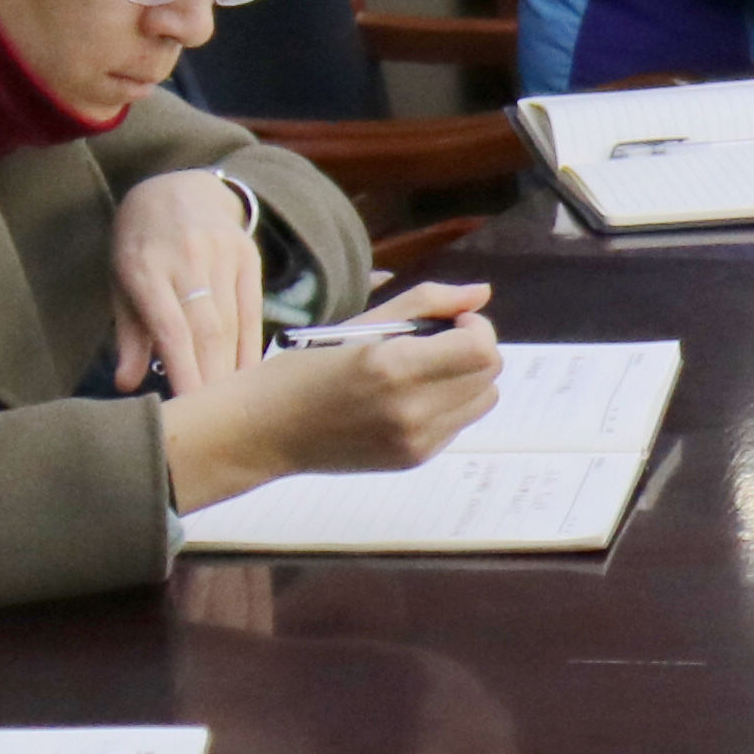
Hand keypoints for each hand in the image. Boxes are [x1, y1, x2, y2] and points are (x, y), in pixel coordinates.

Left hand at [107, 169, 275, 394]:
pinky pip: (252, 310)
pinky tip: (249, 374)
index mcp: (146, 268)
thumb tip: (127, 384)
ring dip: (233, 368)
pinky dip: (250, 345)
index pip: (171, 329)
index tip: (189, 407)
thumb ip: (128, 333)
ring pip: (232, 323)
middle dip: (212, 378)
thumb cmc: (140, 244)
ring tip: (234, 407)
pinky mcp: (249, 256)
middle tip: (217, 421)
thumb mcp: (122, 281)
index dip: (182, 370)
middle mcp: (188, 260)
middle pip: (207, 330)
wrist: (179, 187)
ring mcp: (223, 255)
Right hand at [161, 298, 502, 505]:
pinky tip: (410, 398)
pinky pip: (458, 424)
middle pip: (490, 374)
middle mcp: (412, 409)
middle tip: (439, 342)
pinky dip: (448, 406)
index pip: (482, 348)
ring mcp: (415, 441)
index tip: (451, 323)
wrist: (264, 430)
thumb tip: (482, 293)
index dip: (476, 327)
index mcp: (395, 367)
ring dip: (467, 380)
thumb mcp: (362, 324)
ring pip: (483, 401)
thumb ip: (428, 303)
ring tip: (426, 371)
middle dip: (475, 350)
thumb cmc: (305, 368)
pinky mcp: (413, 460)